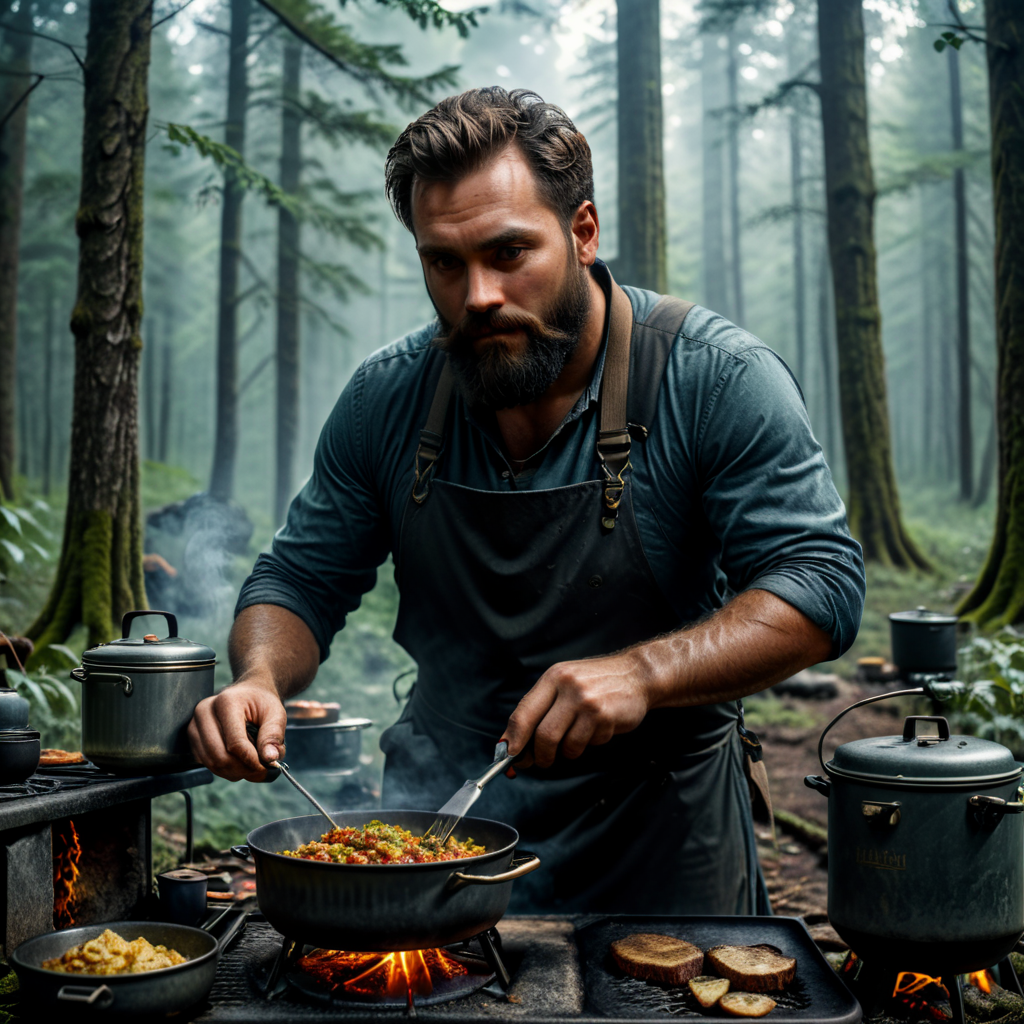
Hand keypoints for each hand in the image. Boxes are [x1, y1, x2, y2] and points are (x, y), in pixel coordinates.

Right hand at [188, 676, 286, 781]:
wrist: (249, 694)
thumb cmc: (261, 702)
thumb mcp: (276, 713)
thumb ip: (274, 734)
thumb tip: (270, 759)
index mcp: (226, 702)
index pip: (235, 743)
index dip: (252, 760)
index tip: (267, 766)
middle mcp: (204, 712)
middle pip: (220, 757)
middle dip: (244, 769)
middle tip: (262, 770)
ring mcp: (195, 726)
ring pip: (213, 764)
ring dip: (235, 772)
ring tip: (253, 764)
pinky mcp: (193, 739)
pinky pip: (208, 764)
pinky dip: (226, 769)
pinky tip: (240, 760)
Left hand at [501, 651, 653, 767]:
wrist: (636, 674)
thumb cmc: (595, 682)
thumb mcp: (564, 683)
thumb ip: (540, 707)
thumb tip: (513, 741)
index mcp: (552, 678)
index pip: (523, 714)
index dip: (512, 740)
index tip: (507, 756)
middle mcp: (568, 687)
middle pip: (542, 735)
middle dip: (540, 755)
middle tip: (542, 761)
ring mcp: (587, 702)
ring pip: (566, 744)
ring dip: (568, 750)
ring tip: (578, 735)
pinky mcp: (604, 716)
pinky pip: (588, 744)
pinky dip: (589, 744)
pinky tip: (598, 728)